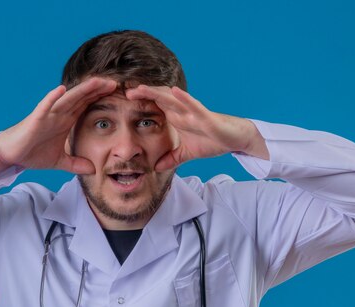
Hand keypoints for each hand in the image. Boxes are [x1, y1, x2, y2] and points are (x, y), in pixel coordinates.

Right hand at [0, 77, 116, 173]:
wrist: (11, 155)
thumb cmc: (32, 153)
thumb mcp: (60, 162)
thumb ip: (76, 164)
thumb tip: (93, 171)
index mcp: (66, 121)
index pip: (86, 106)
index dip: (100, 99)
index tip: (118, 95)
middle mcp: (59, 114)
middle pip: (81, 98)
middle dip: (97, 90)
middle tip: (115, 83)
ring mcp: (48, 115)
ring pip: (67, 99)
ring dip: (81, 90)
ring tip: (96, 81)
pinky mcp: (35, 119)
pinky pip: (45, 106)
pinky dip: (52, 98)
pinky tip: (61, 89)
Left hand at [125, 85, 267, 170]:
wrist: (234, 139)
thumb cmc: (212, 140)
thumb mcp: (186, 154)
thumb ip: (171, 159)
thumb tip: (156, 169)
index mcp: (176, 117)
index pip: (154, 106)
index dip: (139, 101)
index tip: (120, 101)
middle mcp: (182, 111)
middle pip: (158, 98)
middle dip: (141, 93)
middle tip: (122, 91)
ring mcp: (193, 112)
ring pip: (172, 98)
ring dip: (155, 92)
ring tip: (139, 88)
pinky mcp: (205, 117)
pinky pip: (193, 105)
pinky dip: (183, 98)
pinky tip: (173, 92)